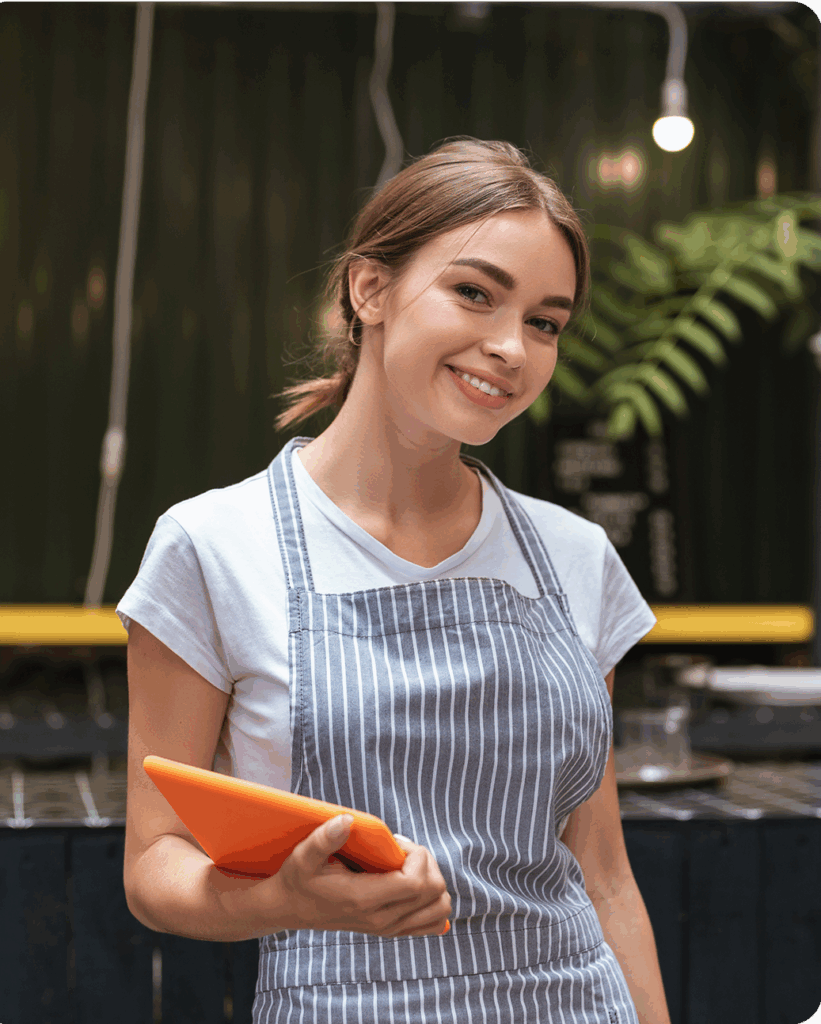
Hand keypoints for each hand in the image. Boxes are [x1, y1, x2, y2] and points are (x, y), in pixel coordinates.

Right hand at [272, 815, 450, 936]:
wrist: (291, 908)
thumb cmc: (299, 878)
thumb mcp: (303, 855)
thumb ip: (325, 837)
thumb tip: (347, 820)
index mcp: (364, 900)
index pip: (416, 883)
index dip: (417, 856)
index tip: (397, 843)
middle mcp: (381, 920)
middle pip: (434, 893)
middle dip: (426, 863)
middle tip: (401, 850)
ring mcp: (389, 928)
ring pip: (439, 908)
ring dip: (432, 880)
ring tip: (407, 864)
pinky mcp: (392, 930)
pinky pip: (432, 922)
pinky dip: (432, 901)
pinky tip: (413, 884)